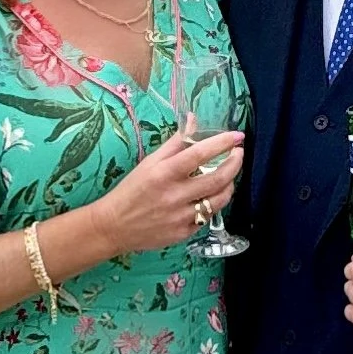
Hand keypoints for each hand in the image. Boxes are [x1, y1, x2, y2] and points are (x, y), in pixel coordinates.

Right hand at [98, 120, 245, 255]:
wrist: (114, 226)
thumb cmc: (132, 190)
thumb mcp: (150, 162)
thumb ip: (175, 142)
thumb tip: (193, 120)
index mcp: (164, 173)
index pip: (200, 154)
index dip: (222, 143)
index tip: (237, 136)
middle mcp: (174, 195)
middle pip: (217, 178)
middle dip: (235, 163)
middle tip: (239, 153)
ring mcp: (181, 217)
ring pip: (219, 200)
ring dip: (230, 184)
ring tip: (229, 175)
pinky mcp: (184, 233)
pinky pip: (207, 217)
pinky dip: (212, 204)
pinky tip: (209, 197)